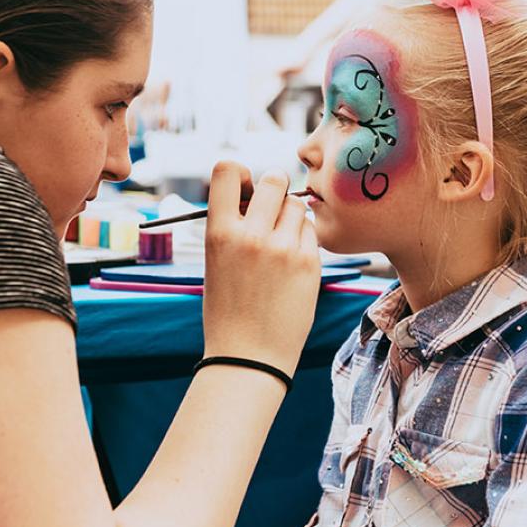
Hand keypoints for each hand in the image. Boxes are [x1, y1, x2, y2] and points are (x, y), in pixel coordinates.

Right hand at [201, 162, 320, 377]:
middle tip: (271, 209)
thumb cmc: (228, 309)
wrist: (249, 357)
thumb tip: (254, 193)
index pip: (227, 169)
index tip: (244, 189)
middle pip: (274, 180)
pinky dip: (303, 240)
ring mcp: (284, 249)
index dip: (239, 173)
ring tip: (280, 242)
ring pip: (298, 206)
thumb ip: (232, 225)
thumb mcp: (215, 261)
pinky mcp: (309, 264)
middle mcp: (252, 236)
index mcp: (219, 233)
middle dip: (274, 188)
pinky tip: (291, 263)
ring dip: (291, 216)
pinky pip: (311, 233)